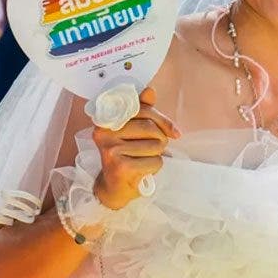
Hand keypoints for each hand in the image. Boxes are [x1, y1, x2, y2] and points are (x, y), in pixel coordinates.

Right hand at [92, 87, 179, 209]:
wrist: (114, 187)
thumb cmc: (126, 155)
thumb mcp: (134, 131)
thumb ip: (142, 110)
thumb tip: (150, 90)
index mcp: (106, 120)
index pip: (141, 110)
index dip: (162, 120)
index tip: (174, 131)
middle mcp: (104, 133)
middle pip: (149, 128)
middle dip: (160, 139)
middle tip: (157, 148)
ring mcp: (111, 151)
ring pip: (154, 145)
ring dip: (157, 154)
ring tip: (145, 160)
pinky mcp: (121, 167)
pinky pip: (154, 161)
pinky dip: (155, 167)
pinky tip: (143, 171)